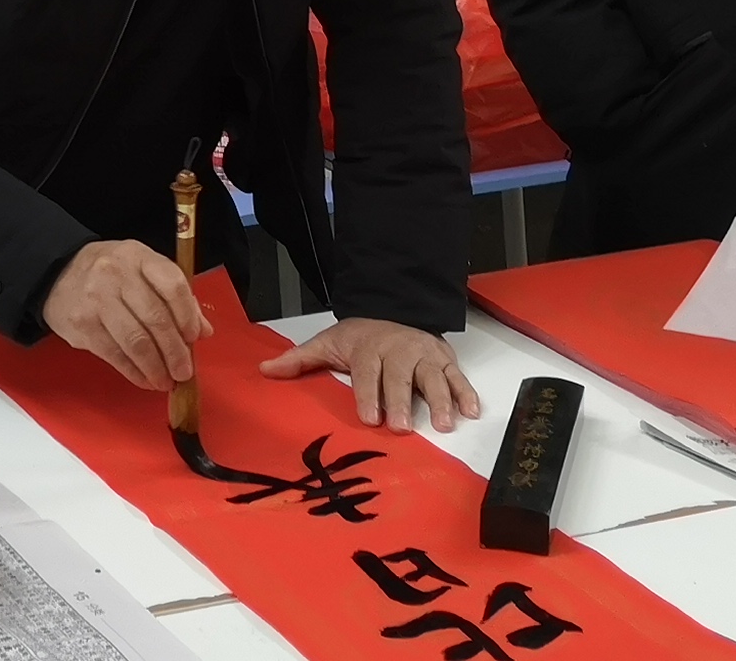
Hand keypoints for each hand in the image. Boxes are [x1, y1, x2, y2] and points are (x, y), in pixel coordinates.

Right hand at [37, 239, 212, 391]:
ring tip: (166, 381)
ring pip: (136, 341)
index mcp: (138, 257)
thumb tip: (203, 330)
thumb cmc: (109, 274)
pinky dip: (134, 372)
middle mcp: (116, 275)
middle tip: (184, 371)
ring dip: (156, 367)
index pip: (172, 284)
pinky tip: (145, 380)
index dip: (187, 315)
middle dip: (174, 351)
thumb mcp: (142, 270)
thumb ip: (174, 296)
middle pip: (155, 318)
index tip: (194, 337)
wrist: (56, 274)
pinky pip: (115, 354)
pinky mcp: (83, 325)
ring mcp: (96, 299)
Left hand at [259, 318, 480, 433]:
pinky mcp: (445, 358)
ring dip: (441, 400)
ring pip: (434, 377)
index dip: (368, 395)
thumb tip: (264, 370)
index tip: (369, 418)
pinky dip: (467, 392)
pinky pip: (458, 375)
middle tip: (401, 427)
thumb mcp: (328, 343)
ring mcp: (425, 354)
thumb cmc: (360, 337)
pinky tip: (471, 412)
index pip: (367, 372)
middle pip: (400, 376)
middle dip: (401, 401)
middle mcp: (399, 349)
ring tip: (444, 424)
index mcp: (369, 347)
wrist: (395, 308)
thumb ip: (300, 359)